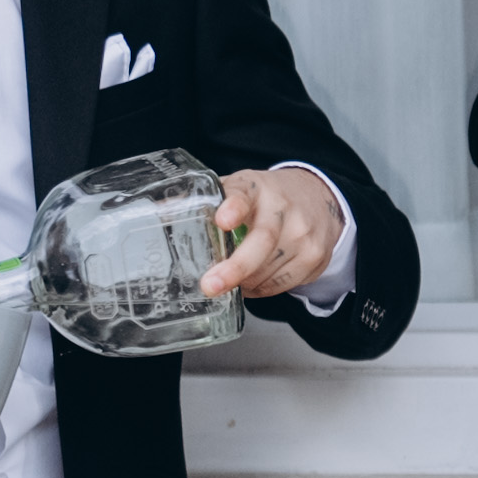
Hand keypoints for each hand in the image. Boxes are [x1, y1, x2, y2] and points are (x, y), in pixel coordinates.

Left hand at [205, 166, 344, 303]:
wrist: (319, 198)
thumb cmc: (266, 198)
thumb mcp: (238, 189)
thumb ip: (204, 201)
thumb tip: (158, 212)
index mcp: (255, 188)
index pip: (243, 195)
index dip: (233, 207)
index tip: (223, 220)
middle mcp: (283, 208)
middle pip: (262, 241)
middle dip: (236, 267)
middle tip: (211, 285)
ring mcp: (303, 233)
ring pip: (268, 270)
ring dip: (244, 283)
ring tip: (229, 279)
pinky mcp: (315, 256)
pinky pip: (281, 284)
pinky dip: (261, 289)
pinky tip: (253, 281)